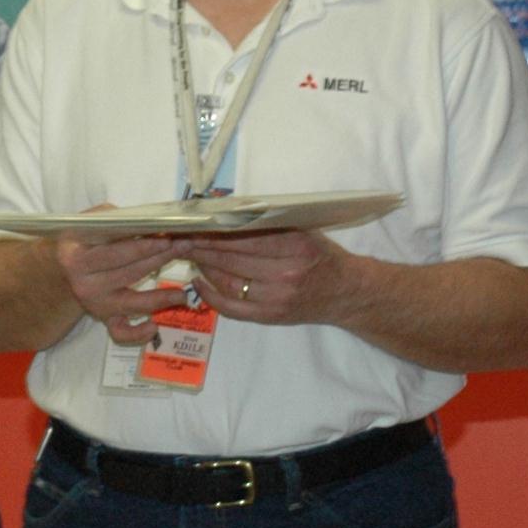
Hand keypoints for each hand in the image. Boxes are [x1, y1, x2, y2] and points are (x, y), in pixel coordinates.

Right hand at [53, 229, 191, 346]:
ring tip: (182, 293)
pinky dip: (138, 334)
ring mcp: (95, 304)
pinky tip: (155, 325)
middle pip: (129, 273)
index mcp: (77, 259)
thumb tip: (149, 221)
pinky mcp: (104, 318)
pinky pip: (121, 333)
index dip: (142, 246)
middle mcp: (84, 285)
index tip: (167, 238)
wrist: (62, 268)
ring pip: (131, 303)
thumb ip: (114, 220)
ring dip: (160, 297)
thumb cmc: (83, 240)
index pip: (114, 253)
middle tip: (184, 247)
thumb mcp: (90, 223)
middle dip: (160, 259)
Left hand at [184, 228, 353, 327]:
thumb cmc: (322, 256)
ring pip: (227, 282)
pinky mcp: (270, 317)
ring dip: (203, 267)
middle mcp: (285, 273)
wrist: (346, 293)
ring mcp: (276, 299)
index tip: (193, 224)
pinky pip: (230, 308)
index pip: (244, 236)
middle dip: (201, 246)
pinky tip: (198, 281)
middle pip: (231, 258)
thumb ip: (268, 223)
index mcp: (295, 246)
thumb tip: (225, 209)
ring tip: (190, 254)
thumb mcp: (303, 230)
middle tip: (181, 237)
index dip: (214, 231)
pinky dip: (209, 294)